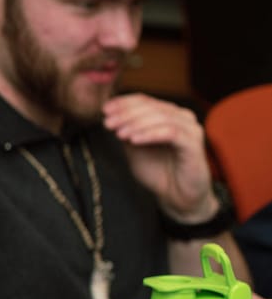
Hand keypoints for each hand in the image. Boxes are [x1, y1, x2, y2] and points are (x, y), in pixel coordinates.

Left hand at [102, 94, 215, 220]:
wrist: (176, 197)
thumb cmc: (158, 172)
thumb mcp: (135, 149)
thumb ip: (126, 131)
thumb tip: (109, 116)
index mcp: (168, 115)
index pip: (144, 100)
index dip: (123, 103)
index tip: (104, 110)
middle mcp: (182, 118)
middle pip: (152, 106)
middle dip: (126, 113)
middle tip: (108, 123)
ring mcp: (190, 129)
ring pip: (161, 117)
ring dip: (136, 124)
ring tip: (118, 134)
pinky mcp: (194, 144)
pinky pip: (171, 133)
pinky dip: (150, 134)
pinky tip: (133, 140)